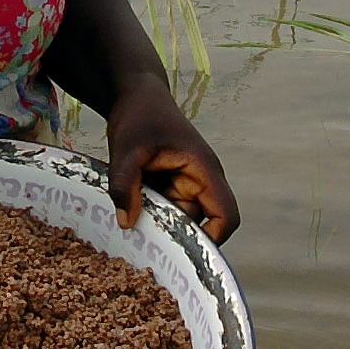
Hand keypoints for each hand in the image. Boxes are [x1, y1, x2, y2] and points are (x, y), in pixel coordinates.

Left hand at [107, 80, 240, 242]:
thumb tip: (127, 223)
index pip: (225, 215)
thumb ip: (124, 185)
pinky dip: (148, 213)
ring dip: (156, 222)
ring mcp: (186, 184)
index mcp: (204, 170)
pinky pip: (164, 209)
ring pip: (177, 218)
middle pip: (197, 223)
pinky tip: (126, 211)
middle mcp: (201, 181)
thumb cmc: (139, 115)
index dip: (212, 239)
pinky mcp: (171, 185)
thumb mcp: (126, 149)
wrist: (136, 95)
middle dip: (172, 234)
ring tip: (128, 221)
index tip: (183, 252)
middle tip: (140, 242)